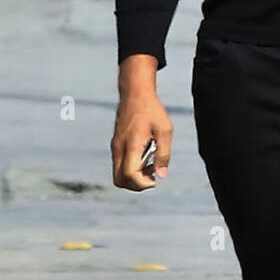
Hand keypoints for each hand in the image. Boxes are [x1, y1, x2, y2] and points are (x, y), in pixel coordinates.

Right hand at [111, 57, 171, 190]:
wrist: (135, 93)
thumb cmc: (152, 110)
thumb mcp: (165, 130)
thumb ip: (163, 154)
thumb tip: (161, 174)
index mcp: (131, 145)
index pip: (130, 175)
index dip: (143, 183)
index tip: (156, 179)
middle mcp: (119, 148)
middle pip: (119, 181)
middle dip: (136, 185)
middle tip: (152, 175)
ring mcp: (115, 146)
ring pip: (118, 174)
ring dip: (134, 177)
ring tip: (150, 166)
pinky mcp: (116, 144)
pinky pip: (119, 165)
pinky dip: (130, 169)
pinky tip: (145, 157)